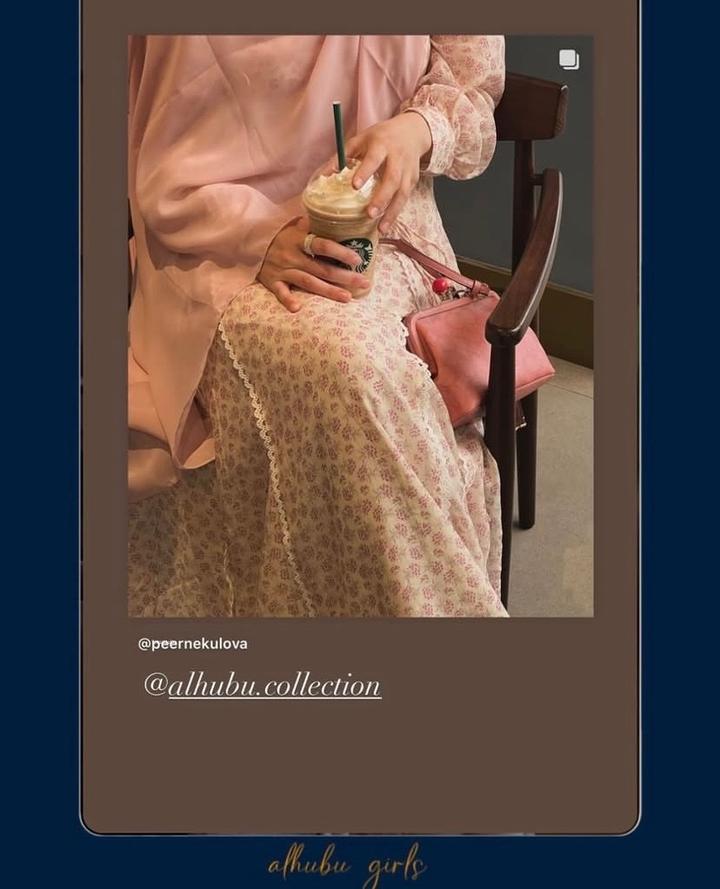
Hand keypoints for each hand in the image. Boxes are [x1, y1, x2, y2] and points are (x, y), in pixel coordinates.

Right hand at [258, 217, 369, 311]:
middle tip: (364, 284)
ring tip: (347, 298)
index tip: (358, 259)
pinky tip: (297, 308)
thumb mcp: (294, 224)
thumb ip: (314, 224)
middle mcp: (292, 256)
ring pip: (308, 283)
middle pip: (322, 268)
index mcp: (299, 239)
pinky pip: (280, 292)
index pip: (323, 245)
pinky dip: (287, 300)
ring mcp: (282, 270)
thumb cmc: (278, 233)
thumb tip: (340, 218)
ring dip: (328, 291)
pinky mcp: (271, 281)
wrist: (249, 240)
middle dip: (345, 277)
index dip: (341, 252)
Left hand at [341, 112, 431, 234]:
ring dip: (392, 212)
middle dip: (382, 198)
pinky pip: (405, 199)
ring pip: (402, 193)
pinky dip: (396, 213)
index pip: (373, 159)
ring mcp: (408, 170)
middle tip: (370, 214)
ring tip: (381, 229)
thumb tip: (323, 176)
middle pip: (392, 179)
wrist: (411, 131)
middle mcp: (397, 158)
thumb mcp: (360, 140)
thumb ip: (343, 156)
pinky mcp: (413, 181)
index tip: (355, 186)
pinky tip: (386, 225)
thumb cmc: (380, 137)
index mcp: (381, 145)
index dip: (365, 172)